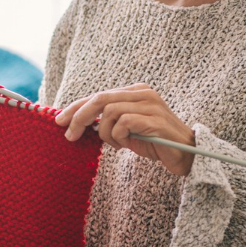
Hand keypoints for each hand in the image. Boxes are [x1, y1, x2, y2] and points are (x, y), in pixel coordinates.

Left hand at [54, 84, 196, 175]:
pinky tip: (126, 146)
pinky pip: (123, 123)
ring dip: (105, 133)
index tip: (59, 121)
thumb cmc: (154, 143)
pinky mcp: (154, 119)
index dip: (76, 107)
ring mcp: (150, 104)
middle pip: (100, 98)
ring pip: (109, 111)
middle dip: (79, 116)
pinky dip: (118, 137)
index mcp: (135, 91)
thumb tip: (79, 123)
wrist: (186, 155)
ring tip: (117, 145)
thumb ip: (107, 122)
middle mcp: (142, 93)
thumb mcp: (126, 131)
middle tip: (69, 135)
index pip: (98, 95)